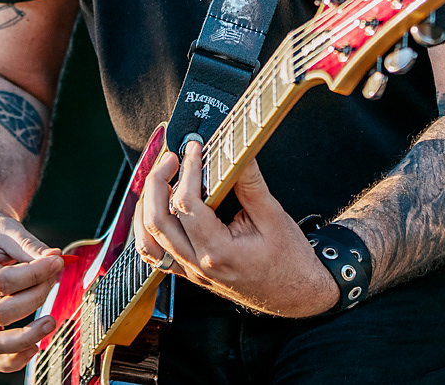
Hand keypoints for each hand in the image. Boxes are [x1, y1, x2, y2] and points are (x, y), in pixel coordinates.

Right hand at [0, 208, 63, 372]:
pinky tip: (34, 346)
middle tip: (53, 279)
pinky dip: (12, 360)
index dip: (33, 274)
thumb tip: (56, 260)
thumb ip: (29, 245)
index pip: (0, 281)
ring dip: (26, 337)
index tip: (56, 262)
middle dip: (35, 297)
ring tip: (50, 322)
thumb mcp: (4, 229)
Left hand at [134, 140, 337, 317]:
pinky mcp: (191, 274)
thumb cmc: (290, 261)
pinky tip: (156, 209)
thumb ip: (250, 183)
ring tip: (160, 179)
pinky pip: (156, 255)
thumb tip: (237, 150)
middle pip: (157, 221)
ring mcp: (191, 273)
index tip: (194, 148)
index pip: (187, 205)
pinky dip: (148, 230)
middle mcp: (198, 265)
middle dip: (157, 182)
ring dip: (147, 205)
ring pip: (148, 241)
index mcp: (218, 252)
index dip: (187, 170)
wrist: (297, 296)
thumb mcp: (273, 217)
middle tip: (170, 157)